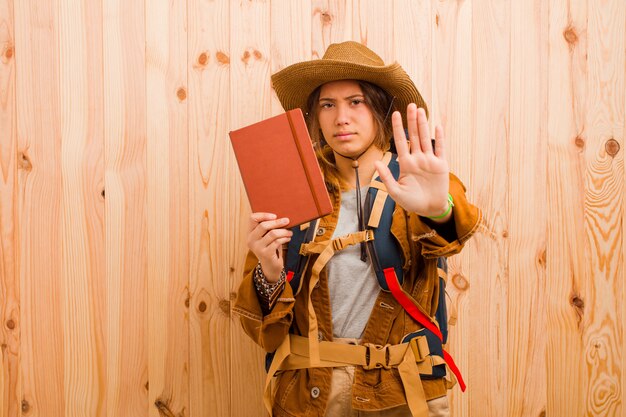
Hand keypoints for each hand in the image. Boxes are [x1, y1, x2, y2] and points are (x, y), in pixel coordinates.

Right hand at [247, 213, 291, 281]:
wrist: (270, 267)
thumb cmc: (270, 248)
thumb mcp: (267, 237)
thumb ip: (269, 228)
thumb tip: (282, 217)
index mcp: (250, 233)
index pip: (252, 218)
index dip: (263, 215)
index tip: (275, 215)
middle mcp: (251, 240)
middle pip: (263, 225)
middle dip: (277, 222)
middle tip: (287, 220)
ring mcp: (257, 248)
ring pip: (272, 233)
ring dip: (284, 231)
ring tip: (290, 232)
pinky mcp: (265, 254)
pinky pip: (277, 242)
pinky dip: (285, 238)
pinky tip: (288, 238)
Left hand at [374, 104, 449, 218]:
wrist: (429, 209)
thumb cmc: (411, 201)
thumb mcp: (395, 191)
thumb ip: (386, 177)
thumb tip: (375, 162)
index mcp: (405, 164)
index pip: (400, 142)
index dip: (397, 128)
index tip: (394, 114)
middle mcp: (417, 159)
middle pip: (414, 136)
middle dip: (412, 121)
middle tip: (410, 104)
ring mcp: (429, 161)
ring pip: (425, 139)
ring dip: (423, 125)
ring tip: (420, 110)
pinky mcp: (441, 165)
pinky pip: (440, 149)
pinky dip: (439, 138)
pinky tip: (437, 126)